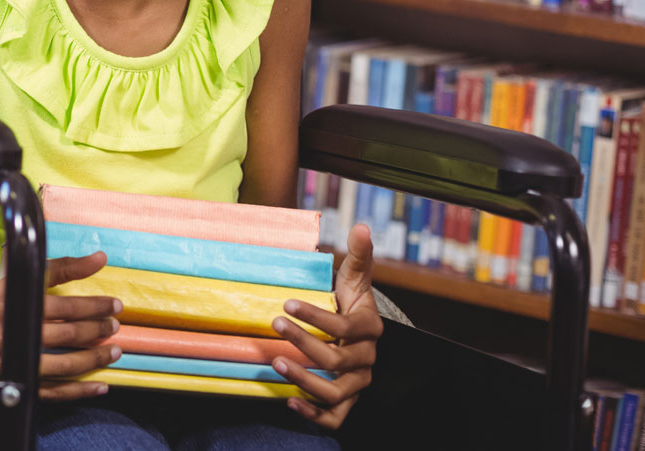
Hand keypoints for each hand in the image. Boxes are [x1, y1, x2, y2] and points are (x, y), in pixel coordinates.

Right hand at [0, 251, 121, 400]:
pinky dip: (79, 391)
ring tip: (113, 351)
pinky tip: (100, 384)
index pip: (63, 306)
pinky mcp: (15, 381)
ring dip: (94, 359)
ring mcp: (14, 361)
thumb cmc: (1, 299)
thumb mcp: (25, 277)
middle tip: (115, 326)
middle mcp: (13, 333)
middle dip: (97, 330)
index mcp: (15, 303)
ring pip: (63, 366)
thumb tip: (100, 259)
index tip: (114, 305)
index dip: (93, 306)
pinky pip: (53, 392)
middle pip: (66, 335)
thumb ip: (63, 268)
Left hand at [269, 223, 382, 429]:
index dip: (315, 318)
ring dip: (304, 380)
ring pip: (335, 392)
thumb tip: (361, 226)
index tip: (286, 304)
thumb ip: (359, 255)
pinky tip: (289, 402)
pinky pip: (335, 417)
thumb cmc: (352, 303)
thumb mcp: (355, 279)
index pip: (344, 327)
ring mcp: (358, 384)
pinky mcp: (347, 402)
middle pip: (335, 360)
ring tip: (276, 363)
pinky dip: (314, 414)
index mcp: (369, 329)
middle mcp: (366, 360)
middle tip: (274, 326)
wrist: (358, 334)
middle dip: (303, 344)